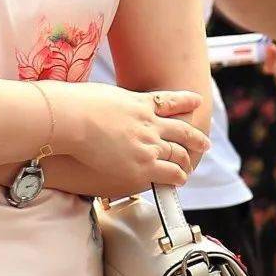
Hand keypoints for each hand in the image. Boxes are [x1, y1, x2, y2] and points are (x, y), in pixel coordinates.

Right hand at [47, 83, 208, 190]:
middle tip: (204, 143)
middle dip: (195, 138)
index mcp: (139, 102)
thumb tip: (102, 105)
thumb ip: (112, 103)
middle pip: (182, 130)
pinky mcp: (142, 165)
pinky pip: (169, 173)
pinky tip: (179, 181)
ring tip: (187, 169)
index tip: (197, 101)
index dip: (187, 100)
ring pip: (178, 153)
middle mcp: (150, 122)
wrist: (72, 118)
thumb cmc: (75, 105)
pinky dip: (177, 177)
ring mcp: (148, 144)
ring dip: (186, 161)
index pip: (170, 101)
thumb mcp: (101, 95)